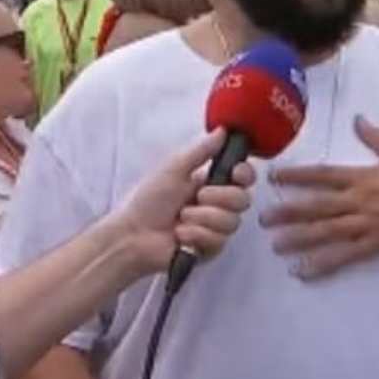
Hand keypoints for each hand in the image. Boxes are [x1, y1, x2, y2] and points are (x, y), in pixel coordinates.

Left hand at [117, 128, 254, 272]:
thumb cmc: (148, 199)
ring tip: (180, 219)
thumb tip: (224, 130)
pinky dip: (196, 235)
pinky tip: (180, 236)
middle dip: (219, 198)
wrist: (133, 234)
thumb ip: (201, 150)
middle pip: (243, 200)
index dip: (245, 175)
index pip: (244, 177)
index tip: (235, 173)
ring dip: (203, 218)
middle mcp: (217, 205)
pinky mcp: (210, 249)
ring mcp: (215, 228)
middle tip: (196, 198)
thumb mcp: (174, 168)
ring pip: (232, 222)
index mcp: (210, 182)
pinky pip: (219, 241)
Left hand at [262, 115, 378, 278]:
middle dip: (288, 211)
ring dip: (299, 239)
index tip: (274, 178)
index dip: (297, 176)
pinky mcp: (378, 245)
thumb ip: (375, 136)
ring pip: (327, 232)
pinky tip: (303, 271)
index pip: (323, 175)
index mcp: (364, 176)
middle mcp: (361, 200)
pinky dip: (323, 264)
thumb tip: (356, 118)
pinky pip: (346, 256)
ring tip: (275, 245)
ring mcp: (368, 224)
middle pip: (318, 206)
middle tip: (261, 218)